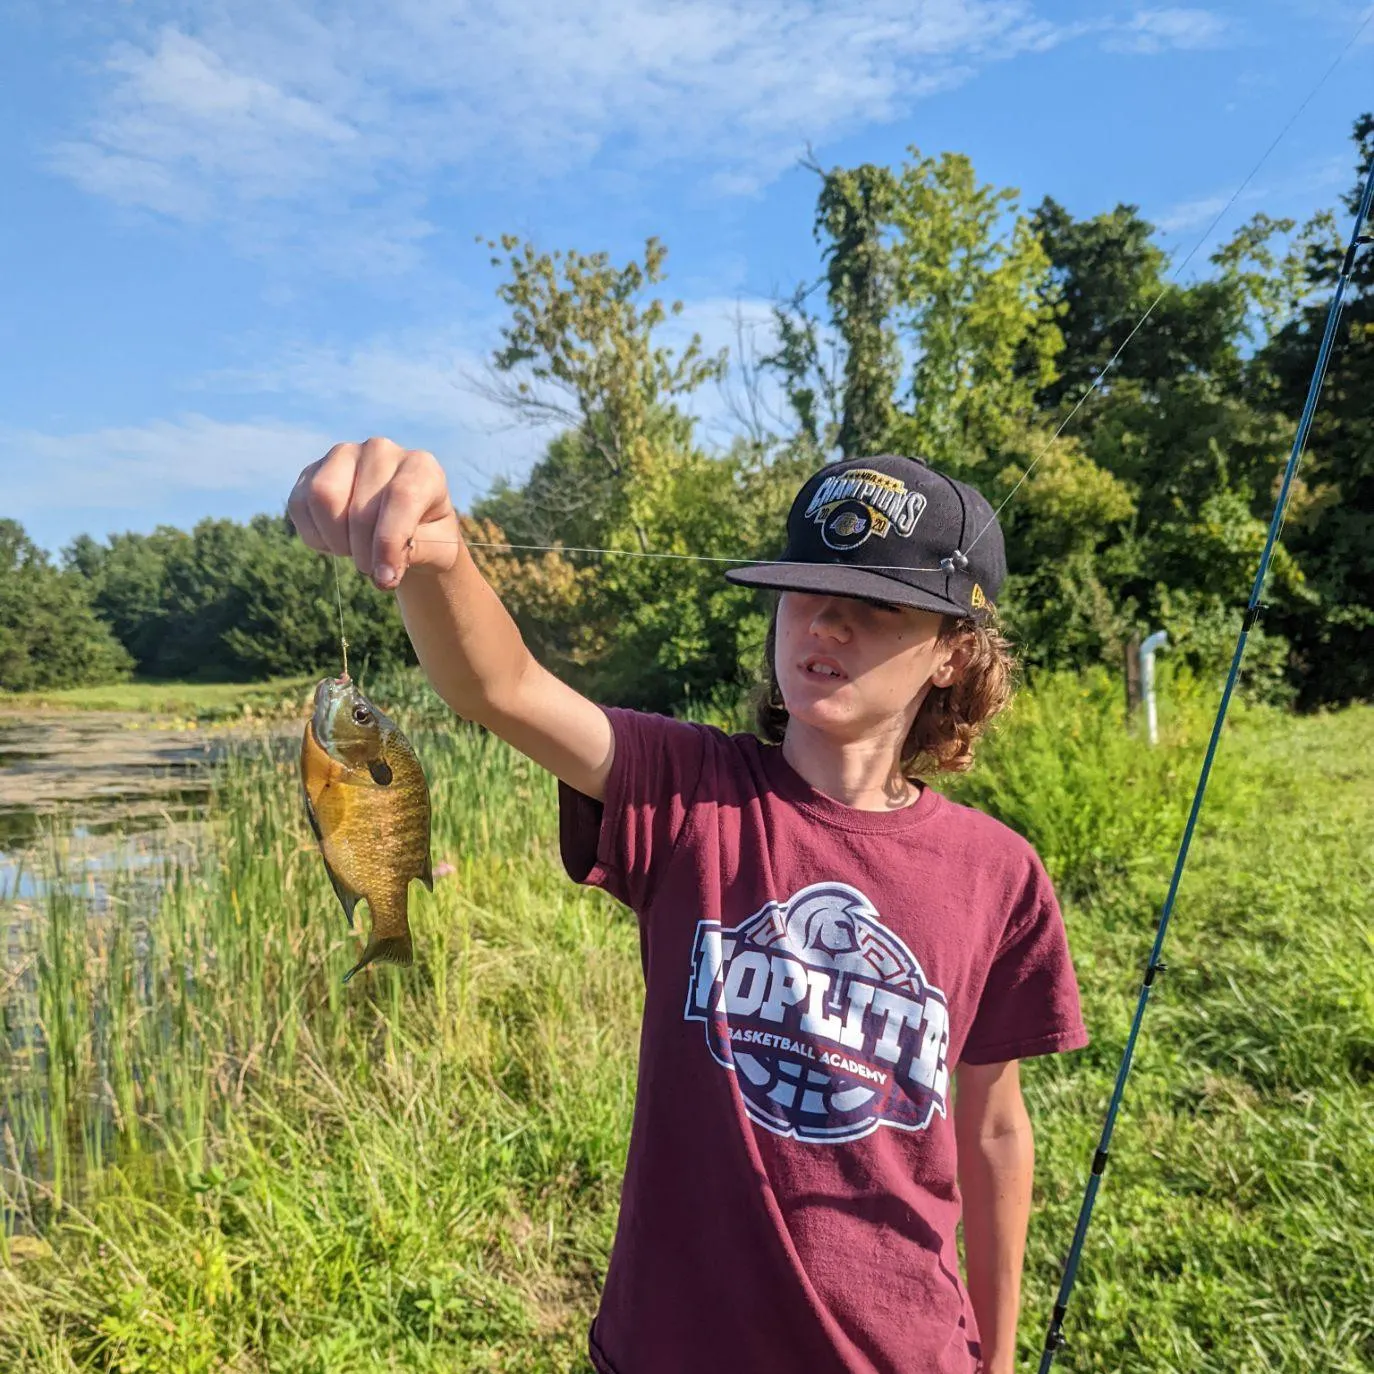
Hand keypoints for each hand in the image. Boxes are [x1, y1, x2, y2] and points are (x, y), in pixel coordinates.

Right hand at [287, 437, 462, 589]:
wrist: (405, 526)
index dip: (389, 543)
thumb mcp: (438, 550)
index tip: (385, 579)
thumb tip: (384, 570)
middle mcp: (382, 451)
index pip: (401, 497)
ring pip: (323, 496)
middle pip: (360, 507)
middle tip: (373, 569)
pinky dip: (314, 535)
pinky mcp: (314, 470)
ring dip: (336, 540)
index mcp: (422, 468)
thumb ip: (417, 553)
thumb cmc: (427, 538)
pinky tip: (335, 541)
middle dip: (363, 552)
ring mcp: (344, 455)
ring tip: (354, 551)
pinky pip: (299, 504)